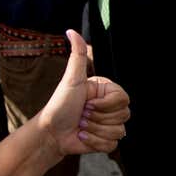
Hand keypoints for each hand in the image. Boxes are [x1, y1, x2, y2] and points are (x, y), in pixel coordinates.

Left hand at [36, 30, 130, 155]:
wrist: (51, 132)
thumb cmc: (59, 105)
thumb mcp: (71, 79)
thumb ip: (78, 55)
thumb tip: (71, 30)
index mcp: (106, 91)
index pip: (123, 99)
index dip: (105, 105)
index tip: (87, 103)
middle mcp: (110, 107)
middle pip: (123, 115)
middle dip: (97, 118)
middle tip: (82, 114)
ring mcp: (110, 124)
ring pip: (119, 131)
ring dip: (95, 131)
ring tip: (81, 126)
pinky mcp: (107, 141)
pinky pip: (113, 144)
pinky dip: (95, 142)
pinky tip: (82, 137)